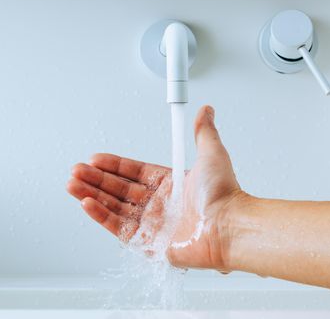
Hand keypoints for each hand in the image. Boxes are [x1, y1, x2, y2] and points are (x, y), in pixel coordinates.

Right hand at [67, 105, 246, 271]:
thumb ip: (203, 132)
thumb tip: (206, 110)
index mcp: (169, 185)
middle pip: (120, 189)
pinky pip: (119, 228)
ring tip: (73, 183)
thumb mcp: (211, 154)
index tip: (97, 158)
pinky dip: (101, 215)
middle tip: (77, 169)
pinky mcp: (149, 244)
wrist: (230, 227)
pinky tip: (86, 203)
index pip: (134, 172)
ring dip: (92, 194)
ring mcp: (153, 224)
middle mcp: (159, 204)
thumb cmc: (224, 194)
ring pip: (114, 207)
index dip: (114, 165)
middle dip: (96, 178)